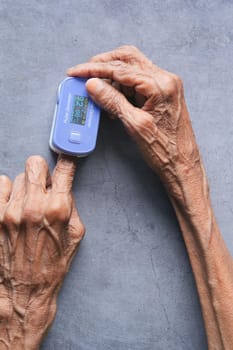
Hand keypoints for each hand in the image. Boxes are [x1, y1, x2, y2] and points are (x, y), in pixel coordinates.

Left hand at [0, 155, 84, 349]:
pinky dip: (7, 192)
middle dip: (41, 171)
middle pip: (34, 163)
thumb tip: (63, 186)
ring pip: (16, 176)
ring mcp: (10, 211)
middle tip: (43, 184)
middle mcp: (32, 206)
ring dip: (24, 186)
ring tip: (26, 204)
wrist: (24, 291)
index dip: (67, 161)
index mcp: (57, 209)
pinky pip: (0, 186)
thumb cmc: (52, 265)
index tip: (66, 157)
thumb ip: (70, 205)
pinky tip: (13, 207)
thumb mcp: (75, 235)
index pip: (64, 170)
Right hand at [67, 46, 201, 199]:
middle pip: (128, 59)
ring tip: (98, 93)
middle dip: (104, 65)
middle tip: (84, 73)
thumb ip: (113, 101)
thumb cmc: (165, 150)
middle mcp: (165, 80)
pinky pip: (137, 82)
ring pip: (132, 69)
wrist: (182, 165)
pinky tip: (112, 100)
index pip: (121, 68)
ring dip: (112, 77)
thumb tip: (93, 85)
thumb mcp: (134, 125)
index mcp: (161, 85)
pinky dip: (122, 87)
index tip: (77, 72)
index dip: (94, 69)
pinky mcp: (161, 94)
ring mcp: (165, 86)